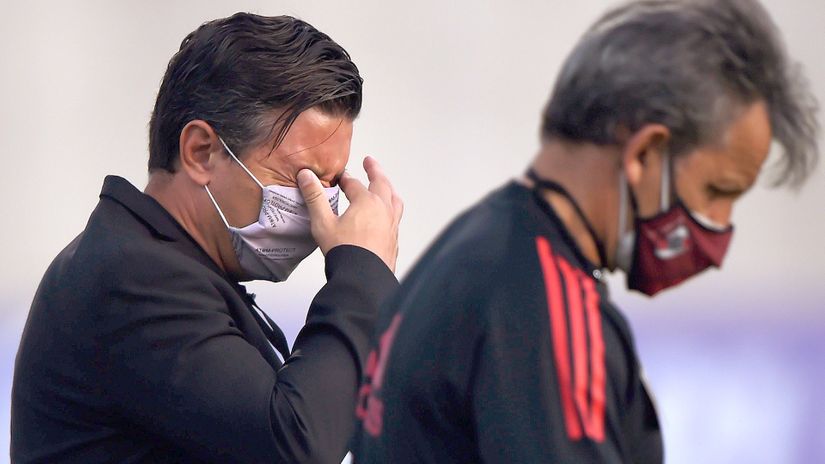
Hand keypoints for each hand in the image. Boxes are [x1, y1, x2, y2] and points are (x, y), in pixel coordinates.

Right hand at [297, 156, 402, 271]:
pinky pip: (396, 218)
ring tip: (385, 186)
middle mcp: (383, 210)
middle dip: (375, 171)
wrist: (363, 279)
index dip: (346, 179)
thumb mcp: (323, 223)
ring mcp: (392, 225)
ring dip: (388, 189)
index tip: (340, 177)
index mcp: (367, 202)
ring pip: (394, 200)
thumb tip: (306, 176)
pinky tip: (387, 217)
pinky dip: (392, 210)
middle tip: (370, 163)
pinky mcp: (394, 239)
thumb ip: (315, 198)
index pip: (354, 184)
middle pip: (381, 184)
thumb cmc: (345, 252)